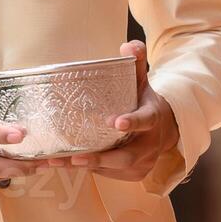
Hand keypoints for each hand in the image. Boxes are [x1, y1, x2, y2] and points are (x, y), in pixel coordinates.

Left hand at [52, 40, 179, 181]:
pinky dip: (86, 170)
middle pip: (126, 157)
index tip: (116, 123)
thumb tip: (128, 45)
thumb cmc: (143, 101)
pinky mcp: (131, 175)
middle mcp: (150, 144)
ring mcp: (142, 163)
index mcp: (153, 117)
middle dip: (100, 158)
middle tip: (76, 157)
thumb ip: (136, 62)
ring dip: (84, 166)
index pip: (145, 120)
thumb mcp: (142, 80)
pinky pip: (107, 175)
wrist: (163, 129)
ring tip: (57, 161)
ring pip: (112, 169)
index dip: (132, 122)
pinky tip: (63, 164)